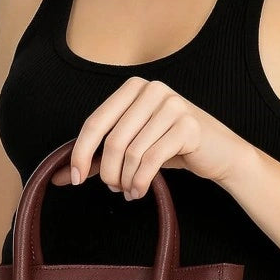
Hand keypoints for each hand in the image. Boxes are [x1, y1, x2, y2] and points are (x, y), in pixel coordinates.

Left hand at [49, 76, 250, 198]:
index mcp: (133, 88)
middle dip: (108, 172)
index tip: (75, 179)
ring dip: (126, 180)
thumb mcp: (133, 147)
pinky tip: (140, 190)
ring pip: (132, 152)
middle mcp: (152, 89)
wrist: (220, 152)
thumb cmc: (172, 147)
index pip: (95, 122)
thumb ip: (98, 157)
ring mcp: (172, 104)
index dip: (81, 153)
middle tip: (112, 189)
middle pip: (113, 140)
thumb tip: (59, 176)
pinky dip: (141, 181)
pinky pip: (152, 159)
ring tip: (130, 191)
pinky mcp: (188, 125)